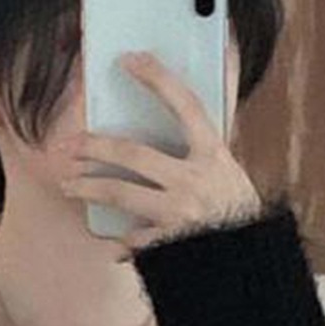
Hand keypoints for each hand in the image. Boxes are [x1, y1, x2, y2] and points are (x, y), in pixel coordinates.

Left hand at [57, 51, 265, 252]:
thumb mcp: (231, 175)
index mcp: (214, 157)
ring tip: (69, 184)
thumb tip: (180, 124)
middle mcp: (193, 181)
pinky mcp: (168, 245)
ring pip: (120, 194)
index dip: (157, 80)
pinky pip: (132, 240)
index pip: (185, 106)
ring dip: (88, 187)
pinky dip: (120, 241)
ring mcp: (178, 214)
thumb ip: (204, 154)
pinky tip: (110, 240)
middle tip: (71, 145)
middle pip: (133, 154)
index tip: (131, 61)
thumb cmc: (242, 218)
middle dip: (95, 147)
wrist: (255, 264)